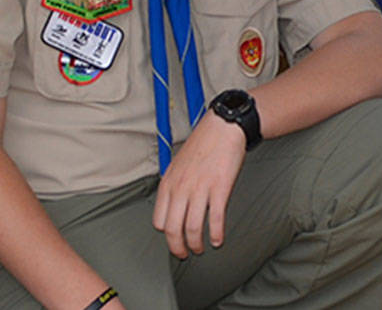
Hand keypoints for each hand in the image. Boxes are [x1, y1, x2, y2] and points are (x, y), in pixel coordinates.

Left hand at [151, 112, 245, 258]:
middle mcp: (181, 188)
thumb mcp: (177, 164)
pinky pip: (216, 219)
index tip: (174, 240)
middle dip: (178, 247)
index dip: (166, 235)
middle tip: (185, 253)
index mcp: (169, 183)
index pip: (159, 220)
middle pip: (173, 229)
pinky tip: (218, 240)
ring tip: (201, 248)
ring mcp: (200, 189)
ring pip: (193, 228)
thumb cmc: (202, 144)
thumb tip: (171, 207)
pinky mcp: (220, 188)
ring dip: (196, 244)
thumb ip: (173, 186)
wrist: (223, 127)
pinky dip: (216, 234)